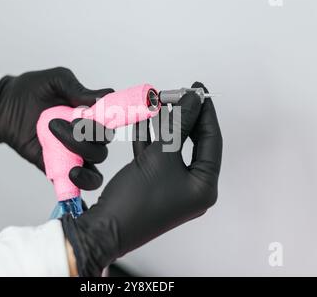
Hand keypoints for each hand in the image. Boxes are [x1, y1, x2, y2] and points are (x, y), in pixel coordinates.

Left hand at [0, 67, 113, 189]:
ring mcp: (72, 155)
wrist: (5, 105)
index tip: (90, 116)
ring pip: (94, 168)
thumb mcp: (56, 81)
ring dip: (83, 160)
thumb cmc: (32, 90)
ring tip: (64, 150)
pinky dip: (78, 185)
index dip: (105, 125)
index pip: (110, 126)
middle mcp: (86, 138)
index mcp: (91, 117)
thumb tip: (104, 96)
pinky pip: (74, 184)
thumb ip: (78, 89)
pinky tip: (71, 174)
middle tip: (60, 124)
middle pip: (101, 148)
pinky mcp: (57, 168)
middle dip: (85, 139)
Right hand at [61, 82, 222, 275]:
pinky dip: (149, 139)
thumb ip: (179, 125)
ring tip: (158, 102)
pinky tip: (142, 120)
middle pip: (193, 142)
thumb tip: (193, 99)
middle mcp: (192, 188)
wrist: (104, 228)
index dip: (205, 112)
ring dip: (164, 125)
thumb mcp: (161, 157)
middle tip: (177, 93)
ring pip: (172, 148)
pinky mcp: (154, 185)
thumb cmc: (136, 200)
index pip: (212, 140)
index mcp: (204, 186)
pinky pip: (156, 157)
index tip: (198, 88)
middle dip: (182, 117)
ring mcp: (173, 187)